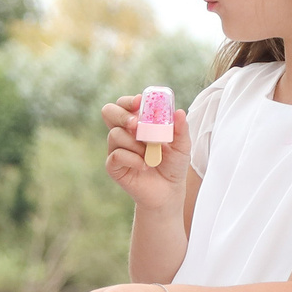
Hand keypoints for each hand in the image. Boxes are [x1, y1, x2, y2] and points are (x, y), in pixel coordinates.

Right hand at [100, 94, 190, 212]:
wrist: (168, 192)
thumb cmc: (173, 165)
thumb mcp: (182, 145)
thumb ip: (180, 129)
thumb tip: (179, 112)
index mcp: (137, 123)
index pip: (124, 104)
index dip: (129, 100)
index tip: (140, 102)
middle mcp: (124, 133)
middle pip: (109, 112)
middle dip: (122, 115)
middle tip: (137, 125)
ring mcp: (116, 149)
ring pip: (115, 135)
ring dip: (135, 144)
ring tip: (150, 155)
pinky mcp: (113, 166)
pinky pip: (116, 155)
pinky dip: (132, 159)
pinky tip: (144, 166)